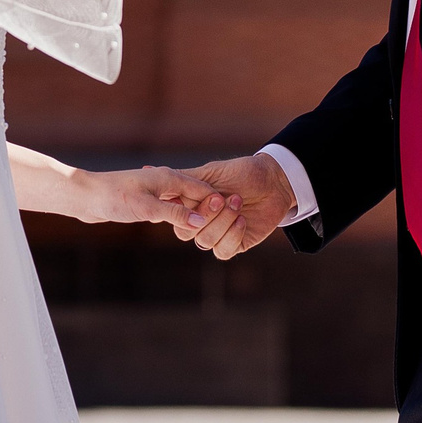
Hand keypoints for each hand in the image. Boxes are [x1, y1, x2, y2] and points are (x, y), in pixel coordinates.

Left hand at [70, 165, 228, 237]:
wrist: (87, 196)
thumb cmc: (113, 197)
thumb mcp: (146, 208)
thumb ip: (174, 213)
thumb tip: (200, 222)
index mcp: (170, 178)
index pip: (204, 189)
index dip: (219, 204)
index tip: (237, 217)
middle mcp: (167, 182)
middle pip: (198, 196)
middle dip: (213, 210)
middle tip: (231, 226)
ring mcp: (158, 191)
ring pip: (187, 203)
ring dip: (198, 215)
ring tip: (214, 230)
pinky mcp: (150, 202)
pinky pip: (175, 209)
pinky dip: (184, 218)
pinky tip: (188, 229)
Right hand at [174, 154, 298, 259]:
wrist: (274, 181)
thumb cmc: (242, 172)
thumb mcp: (210, 172)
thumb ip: (183, 179)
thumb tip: (148, 172)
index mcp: (191, 204)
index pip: (174, 216)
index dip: (181, 211)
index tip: (193, 197)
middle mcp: (201, 222)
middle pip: (186, 232)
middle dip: (205, 215)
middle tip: (221, 197)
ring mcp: (218, 234)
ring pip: (205, 241)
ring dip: (223, 221)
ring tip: (237, 201)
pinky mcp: (235, 244)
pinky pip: (223, 250)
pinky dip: (232, 235)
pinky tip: (242, 219)